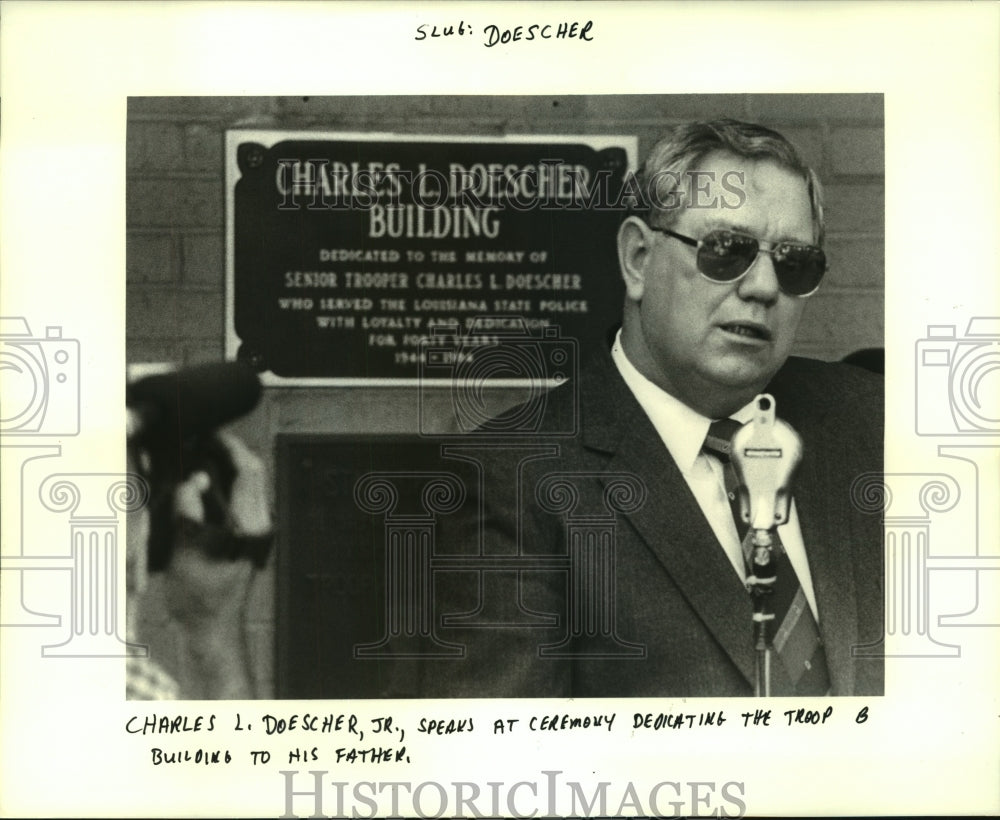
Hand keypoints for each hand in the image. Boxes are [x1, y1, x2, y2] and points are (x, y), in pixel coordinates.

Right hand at [161, 434, 270, 698]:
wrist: (212, 632)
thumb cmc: (200, 598)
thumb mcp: (187, 551)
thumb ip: (190, 512)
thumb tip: (192, 481)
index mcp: (250, 524)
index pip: (249, 472)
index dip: (230, 447)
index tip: (210, 433)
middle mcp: (258, 524)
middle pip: (250, 475)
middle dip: (227, 454)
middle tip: (199, 441)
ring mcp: (253, 531)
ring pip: (243, 488)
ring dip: (222, 470)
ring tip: (194, 457)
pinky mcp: (243, 539)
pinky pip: (235, 503)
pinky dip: (218, 489)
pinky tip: (195, 487)